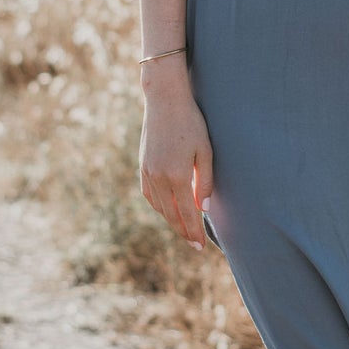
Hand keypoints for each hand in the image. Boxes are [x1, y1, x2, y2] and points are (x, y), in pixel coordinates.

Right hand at [139, 84, 214, 251]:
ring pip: (159, 206)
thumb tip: (203, 209)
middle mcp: (159, 178)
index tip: (201, 246)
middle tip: (194, 245)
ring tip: (184, 229)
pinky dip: (158, 206)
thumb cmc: (191, 123)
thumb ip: (205, 181)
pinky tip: (167, 210)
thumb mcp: (206, 151)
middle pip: (171, 215)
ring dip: (171, 221)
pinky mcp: (142, 166)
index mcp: (177, 175)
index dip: (194, 232)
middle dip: (183, 232)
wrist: (164, 101)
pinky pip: (148, 194)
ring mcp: (148, 172)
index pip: (187, 213)